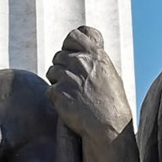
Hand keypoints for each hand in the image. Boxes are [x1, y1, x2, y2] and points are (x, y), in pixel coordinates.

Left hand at [46, 25, 132, 141]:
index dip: (69, 44)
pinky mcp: (58, 92)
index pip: (74, 35)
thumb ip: (93, 58)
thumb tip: (80, 47)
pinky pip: (49, 90)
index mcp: (95, 54)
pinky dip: (56, 98)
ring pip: (52, 71)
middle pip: (59, 56)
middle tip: (73, 83)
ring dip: (58, 82)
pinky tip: (69, 105)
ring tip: (72, 95)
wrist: (108, 125)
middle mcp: (81, 62)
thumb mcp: (109, 73)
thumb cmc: (111, 102)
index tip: (71, 54)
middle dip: (62, 68)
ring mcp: (68, 76)